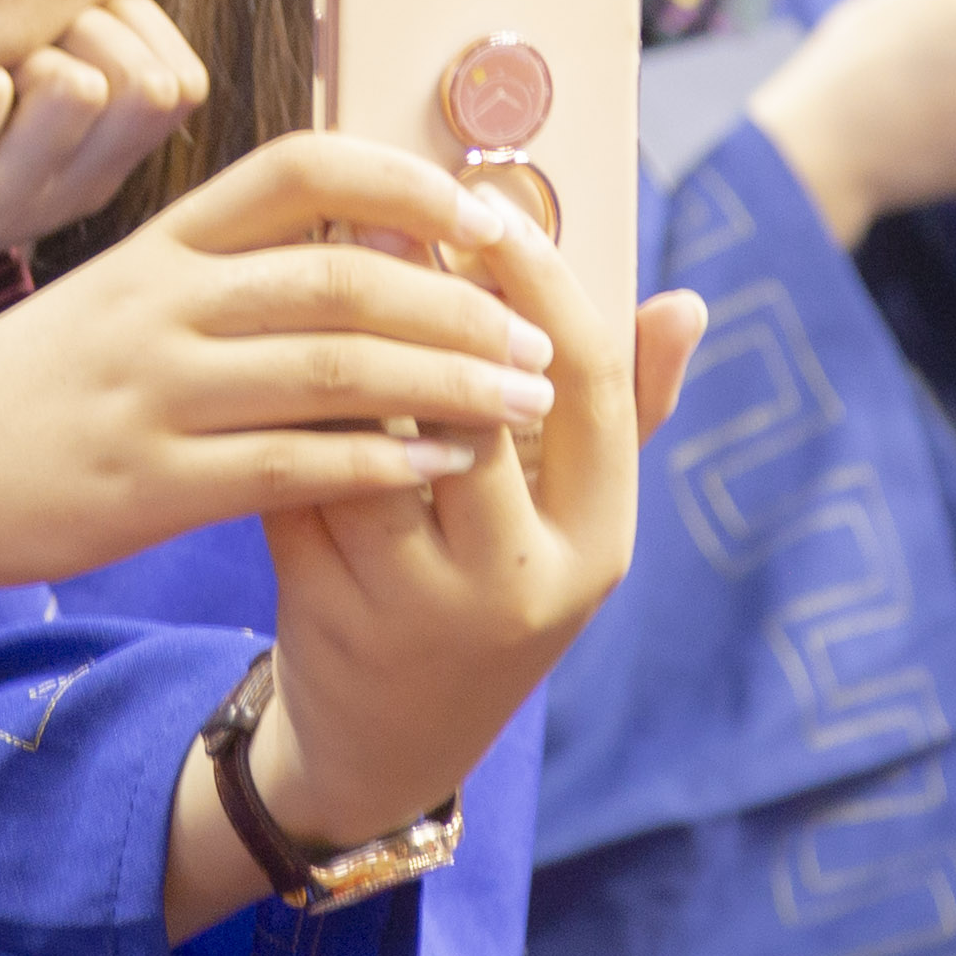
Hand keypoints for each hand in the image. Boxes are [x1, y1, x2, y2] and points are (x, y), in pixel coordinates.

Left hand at [0, 0, 209, 349]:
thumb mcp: (42, 129)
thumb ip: (92, 70)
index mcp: (104, 169)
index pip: (186, 85)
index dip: (140, 32)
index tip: (78, 31)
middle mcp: (68, 190)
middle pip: (149, 86)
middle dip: (95, 32)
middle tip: (32, 46)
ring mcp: (4, 196)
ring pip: (76, 85)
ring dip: (35, 51)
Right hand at [0, 137, 574, 592]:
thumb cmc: (17, 388)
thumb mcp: (110, 299)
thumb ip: (213, 276)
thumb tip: (343, 252)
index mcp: (162, 245)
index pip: (302, 168)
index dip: (408, 182)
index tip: (487, 217)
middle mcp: (164, 303)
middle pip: (344, 273)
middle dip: (463, 303)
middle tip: (540, 337)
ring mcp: (154, 392)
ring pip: (336, 367)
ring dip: (449, 383)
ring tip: (525, 403)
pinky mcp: (146, 485)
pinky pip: (290, 466)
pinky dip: (380, 465)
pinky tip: (440, 471)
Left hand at [173, 215, 708, 928]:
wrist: (386, 747)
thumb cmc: (489, 594)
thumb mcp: (569, 528)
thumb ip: (625, 416)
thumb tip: (684, 300)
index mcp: (600, 544)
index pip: (590, 387)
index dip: (545, 286)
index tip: (496, 209)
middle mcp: (522, 583)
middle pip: (476, 404)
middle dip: (427, 299)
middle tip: (385, 213)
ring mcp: (423, 605)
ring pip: (376, 438)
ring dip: (346, 350)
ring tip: (323, 269)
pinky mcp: (330, 609)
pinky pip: (304, 480)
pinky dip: (289, 415)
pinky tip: (271, 353)